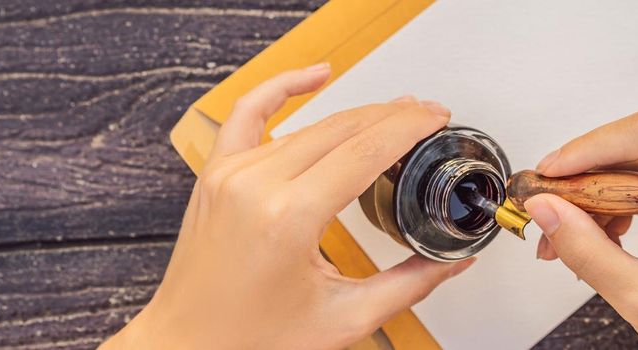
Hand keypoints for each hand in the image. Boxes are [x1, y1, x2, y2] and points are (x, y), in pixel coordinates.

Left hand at [101, 63, 474, 348]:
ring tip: (391, 111)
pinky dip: (282, 87)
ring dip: (356, 112)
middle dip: (392, 116)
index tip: (436, 117)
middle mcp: (256, 186)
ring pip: (308, 124)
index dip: (409, 127)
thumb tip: (451, 260)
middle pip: (342, 129)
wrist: (186, 345)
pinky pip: (249, 113)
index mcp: (289, 218)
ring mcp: (231, 174)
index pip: (365, 151)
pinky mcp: (216, 173)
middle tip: (427, 115)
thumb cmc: (250, 340)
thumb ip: (408, 285)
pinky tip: (314, 76)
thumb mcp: (343, 318)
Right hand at [525, 111, 637, 348]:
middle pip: (632, 149)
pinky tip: (587, 236)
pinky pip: (634, 186)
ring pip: (626, 167)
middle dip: (581, 179)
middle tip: (543, 204)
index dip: (589, 150)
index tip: (549, 174)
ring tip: (560, 236)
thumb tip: (545, 207)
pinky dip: (603, 209)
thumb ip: (586, 248)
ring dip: (587, 198)